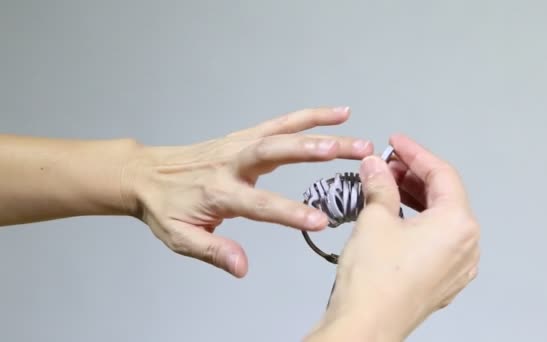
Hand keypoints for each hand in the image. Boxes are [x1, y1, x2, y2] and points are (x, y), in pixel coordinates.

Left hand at [124, 107, 373, 277]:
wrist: (146, 174)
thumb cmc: (165, 207)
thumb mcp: (180, 237)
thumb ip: (213, 251)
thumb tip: (243, 267)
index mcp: (218, 192)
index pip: (259, 203)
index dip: (289, 212)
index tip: (320, 221)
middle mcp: (232, 162)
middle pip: (277, 151)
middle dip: (316, 151)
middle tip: (354, 153)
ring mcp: (239, 144)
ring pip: (283, 132)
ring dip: (322, 130)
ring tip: (356, 136)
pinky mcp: (244, 136)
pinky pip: (281, 123)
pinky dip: (309, 117)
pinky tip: (336, 116)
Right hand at [307, 134, 479, 340]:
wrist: (366, 327)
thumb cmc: (375, 281)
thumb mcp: (374, 219)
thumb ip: (380, 184)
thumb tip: (376, 166)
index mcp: (458, 225)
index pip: (441, 174)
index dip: (415, 153)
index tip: (396, 143)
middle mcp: (466, 246)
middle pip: (445, 196)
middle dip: (415, 175)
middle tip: (387, 164)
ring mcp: (457, 267)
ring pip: (441, 219)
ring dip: (416, 198)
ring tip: (388, 186)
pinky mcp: (443, 281)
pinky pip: (437, 241)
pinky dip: (419, 223)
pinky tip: (396, 216)